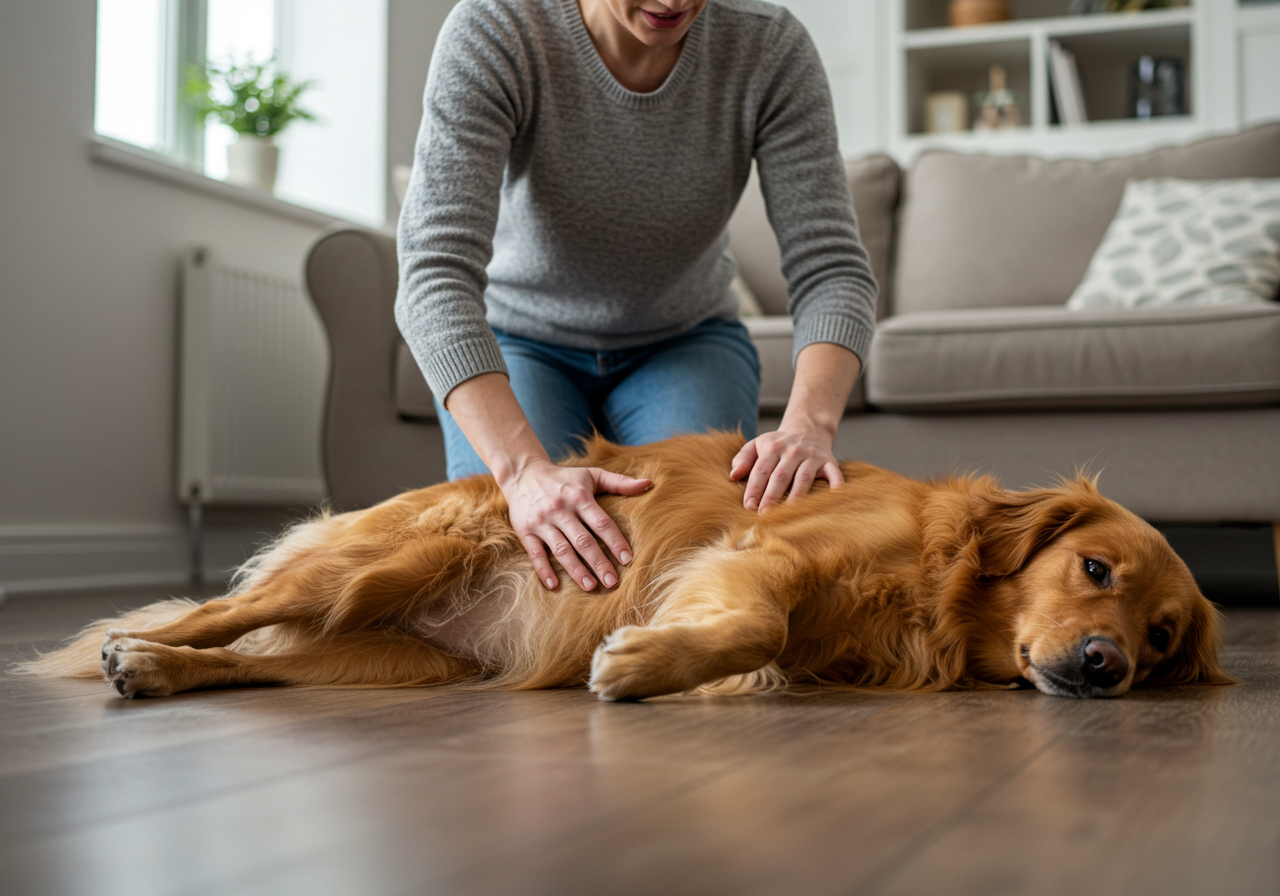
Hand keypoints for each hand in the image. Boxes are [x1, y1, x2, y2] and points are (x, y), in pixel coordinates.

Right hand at [499, 458, 651, 591]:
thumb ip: (620, 482)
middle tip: (612, 581)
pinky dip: (544, 570)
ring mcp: (542, 522)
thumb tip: (650, 483)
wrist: (523, 474)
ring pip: (562, 550)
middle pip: (583, 540)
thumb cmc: (564, 478)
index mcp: (579, 497)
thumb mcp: (591, 475)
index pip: (601, 522)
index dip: (615, 541)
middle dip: (599, 562)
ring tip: (591, 586)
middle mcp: (561, 510)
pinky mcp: (526, 531)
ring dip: (576, 570)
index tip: (628, 559)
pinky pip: (535, 554)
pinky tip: (555, 585)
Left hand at [730, 422, 842, 512]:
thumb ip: (743, 458)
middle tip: (764, 514)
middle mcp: (793, 452)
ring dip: (795, 497)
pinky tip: (832, 498)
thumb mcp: (758, 444)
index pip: (761, 470)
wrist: (808, 428)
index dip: (754, 489)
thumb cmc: (778, 443)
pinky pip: (834, 474)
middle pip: (780, 476)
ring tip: (787, 513)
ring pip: (803, 478)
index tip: (748, 506)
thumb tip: (733, 475)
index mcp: (773, 448)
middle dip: (771, 496)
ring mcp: (812, 457)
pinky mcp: (829, 462)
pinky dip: (836, 485)